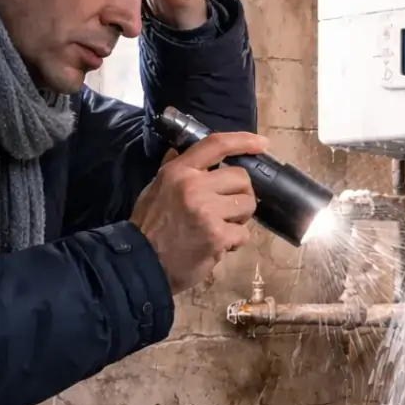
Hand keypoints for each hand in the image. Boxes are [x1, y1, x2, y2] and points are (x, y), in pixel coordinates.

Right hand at [130, 131, 268, 292]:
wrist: (142, 264)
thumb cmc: (149, 226)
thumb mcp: (155, 189)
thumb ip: (173, 169)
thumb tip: (179, 148)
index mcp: (179, 172)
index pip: (216, 144)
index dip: (244, 140)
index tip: (262, 143)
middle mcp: (194, 186)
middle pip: (241, 178)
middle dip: (240, 194)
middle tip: (228, 209)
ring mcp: (207, 211)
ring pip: (247, 204)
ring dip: (240, 218)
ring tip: (222, 226)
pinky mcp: (217, 236)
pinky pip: (243, 233)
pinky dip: (235, 241)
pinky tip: (218, 245)